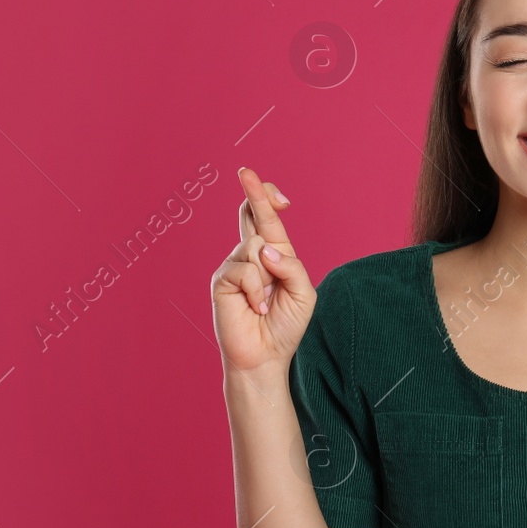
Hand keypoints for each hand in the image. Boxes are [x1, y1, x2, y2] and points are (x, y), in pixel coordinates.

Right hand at [209, 167, 315, 374]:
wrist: (265, 356)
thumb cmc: (285, 326)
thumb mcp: (304, 293)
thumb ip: (292, 266)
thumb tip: (264, 249)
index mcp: (274, 254)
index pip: (267, 219)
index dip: (267, 198)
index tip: (276, 191)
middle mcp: (252, 255)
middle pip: (250, 214)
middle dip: (254, 192)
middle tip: (245, 171)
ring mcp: (234, 266)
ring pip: (253, 245)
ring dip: (268, 275)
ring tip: (267, 302)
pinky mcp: (222, 280)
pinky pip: (244, 269)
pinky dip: (257, 290)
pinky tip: (256, 308)